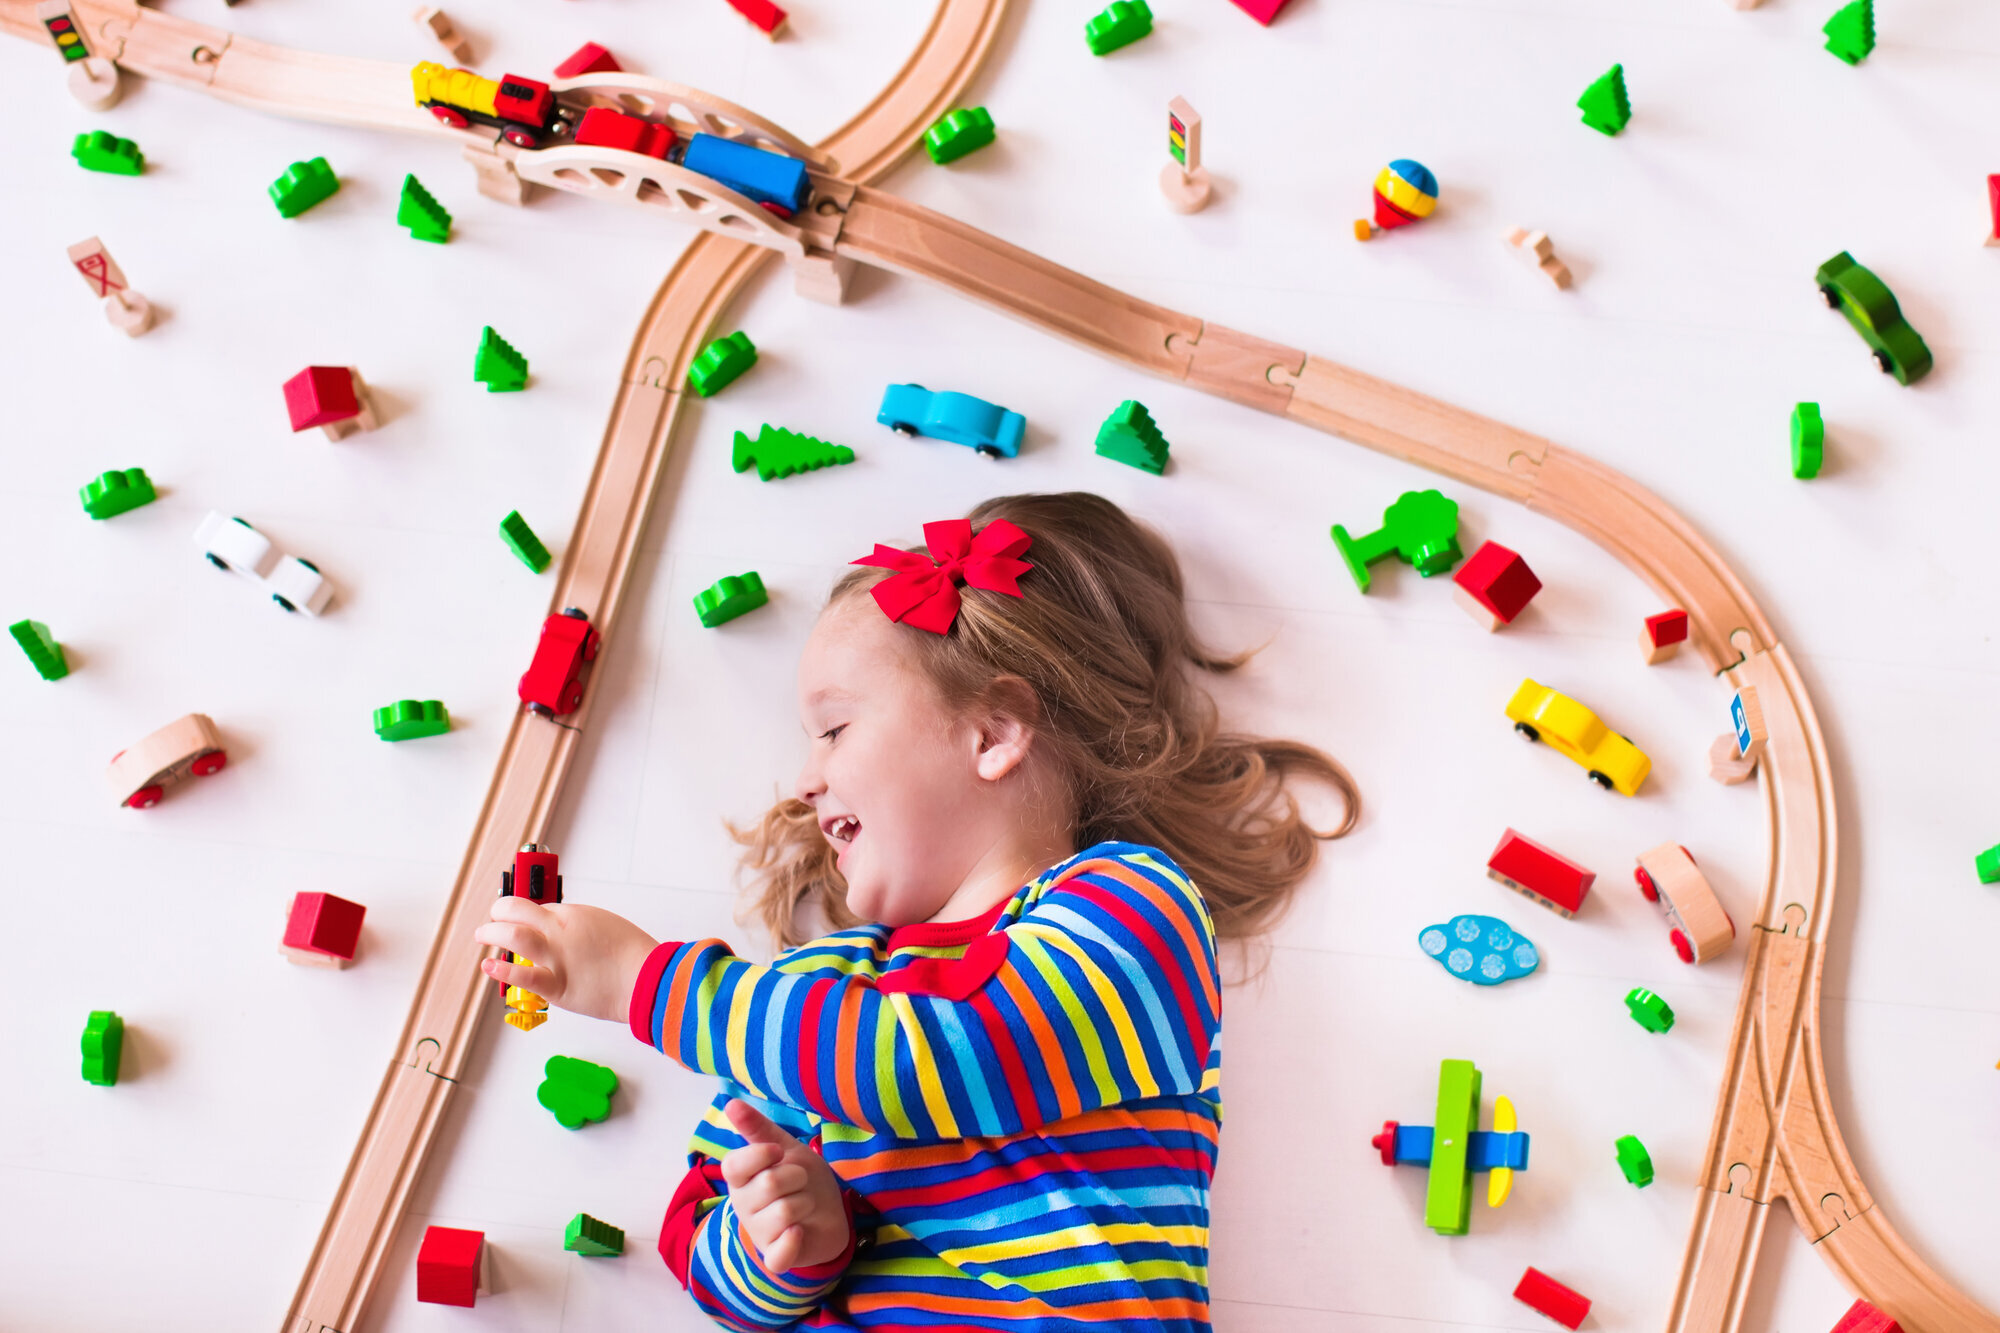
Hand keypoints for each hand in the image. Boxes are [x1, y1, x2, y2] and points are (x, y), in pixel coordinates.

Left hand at [474, 900, 657, 1023]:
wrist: (646, 979)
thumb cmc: (634, 955)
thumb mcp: (604, 925)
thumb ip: (579, 927)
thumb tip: (561, 933)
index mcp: (573, 915)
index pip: (535, 908)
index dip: (521, 913)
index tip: (515, 917)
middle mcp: (560, 931)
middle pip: (516, 911)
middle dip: (498, 913)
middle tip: (492, 921)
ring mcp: (556, 957)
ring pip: (512, 936)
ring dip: (491, 934)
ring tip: (484, 937)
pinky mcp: (556, 985)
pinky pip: (522, 975)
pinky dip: (501, 970)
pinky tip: (489, 967)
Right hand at [721, 1099, 850, 1273]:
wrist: (828, 1211)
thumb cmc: (800, 1177)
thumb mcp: (783, 1146)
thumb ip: (757, 1128)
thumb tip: (730, 1103)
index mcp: (740, 1178)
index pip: (734, 1165)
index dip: (761, 1154)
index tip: (778, 1152)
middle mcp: (744, 1206)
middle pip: (770, 1184)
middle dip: (797, 1177)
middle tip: (800, 1181)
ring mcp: (758, 1233)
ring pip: (785, 1212)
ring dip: (806, 1202)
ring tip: (805, 1202)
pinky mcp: (776, 1256)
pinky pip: (780, 1254)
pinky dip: (793, 1242)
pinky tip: (799, 1231)